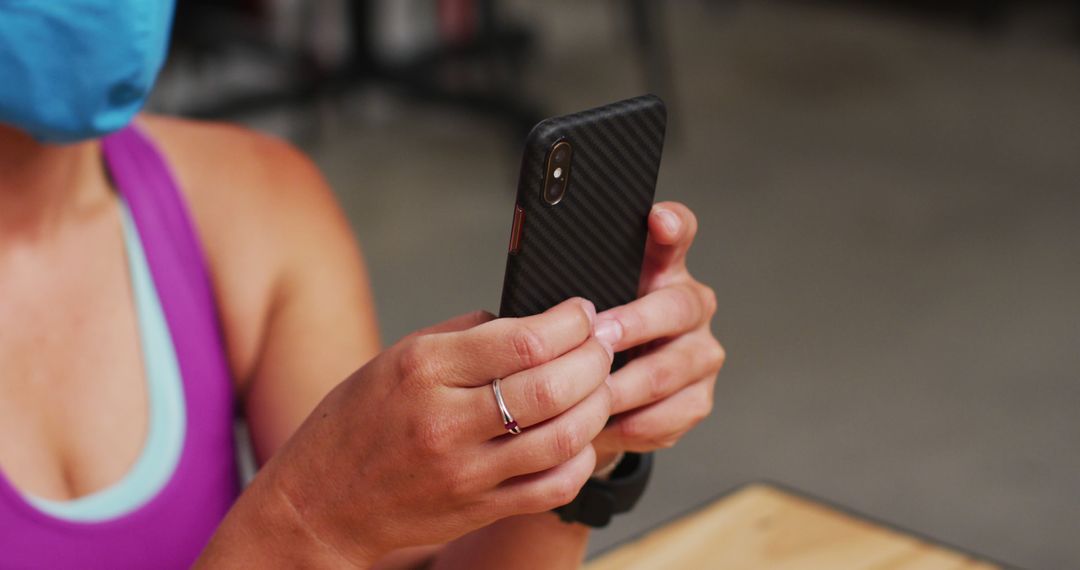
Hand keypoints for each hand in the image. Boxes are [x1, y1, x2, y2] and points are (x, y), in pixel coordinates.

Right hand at [255, 299, 613, 564]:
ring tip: (602, 385)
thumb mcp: (398, 357)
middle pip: (552, 386)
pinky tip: (582, 436)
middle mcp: (445, 420)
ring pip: (563, 437)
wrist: (321, 502)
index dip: (570, 322)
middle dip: (595, 358)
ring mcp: (465, 471)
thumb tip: (531, 319)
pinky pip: (554, 486)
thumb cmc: (359, 420)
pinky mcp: (479, 508)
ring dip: (598, 405)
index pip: (523, 339)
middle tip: (603, 345)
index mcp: (424, 368)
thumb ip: (465, 334)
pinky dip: (582, 457)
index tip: (583, 312)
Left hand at [592, 202, 723, 461]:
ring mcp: (701, 353)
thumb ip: (568, 292)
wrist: (608, 397)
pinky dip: (631, 422)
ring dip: (625, 384)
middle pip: (678, 307)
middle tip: (600, 336)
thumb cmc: (587, 343)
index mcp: (663, 270)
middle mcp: (691, 306)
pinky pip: (669, 414)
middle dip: (635, 324)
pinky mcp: (698, 399)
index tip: (657, 220)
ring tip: (589, 393)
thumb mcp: (574, 310)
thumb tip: (518, 301)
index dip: (672, 225)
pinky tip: (602, 425)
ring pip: (671, 369)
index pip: (678, 233)